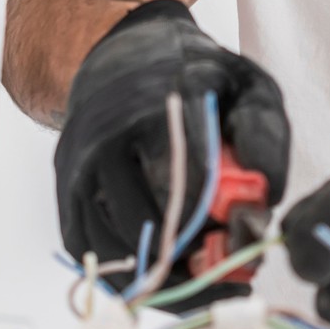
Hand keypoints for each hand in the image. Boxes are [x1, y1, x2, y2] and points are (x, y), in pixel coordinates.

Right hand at [54, 0, 288, 308]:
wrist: (121, 55)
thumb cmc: (196, 78)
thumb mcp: (246, 85)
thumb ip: (264, 135)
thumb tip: (263, 198)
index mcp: (165, 99)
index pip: (193, 177)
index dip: (223, 220)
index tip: (245, 237)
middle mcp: (112, 131)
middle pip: (152, 219)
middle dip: (194, 253)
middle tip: (226, 264)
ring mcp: (82, 161)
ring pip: (118, 244)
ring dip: (163, 271)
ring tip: (199, 271)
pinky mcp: (65, 187)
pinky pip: (90, 249)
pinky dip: (128, 273)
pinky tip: (163, 269)